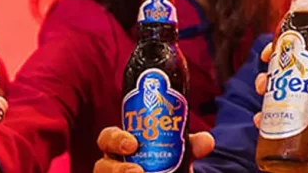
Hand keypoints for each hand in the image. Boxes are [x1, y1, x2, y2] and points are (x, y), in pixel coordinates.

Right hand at [92, 128, 214, 172]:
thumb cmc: (167, 164)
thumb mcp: (180, 154)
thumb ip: (192, 147)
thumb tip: (206, 142)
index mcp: (121, 147)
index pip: (108, 138)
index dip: (115, 139)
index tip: (132, 144)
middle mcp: (112, 166)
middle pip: (101, 166)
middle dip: (116, 169)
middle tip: (136, 171)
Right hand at [248, 39, 307, 157]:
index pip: (296, 56)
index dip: (280, 50)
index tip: (270, 49)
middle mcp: (307, 90)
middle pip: (279, 77)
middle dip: (266, 75)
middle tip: (263, 80)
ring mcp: (301, 109)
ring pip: (274, 98)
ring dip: (263, 94)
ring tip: (262, 95)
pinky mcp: (300, 130)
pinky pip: (278, 124)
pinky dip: (265, 121)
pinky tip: (260, 120)